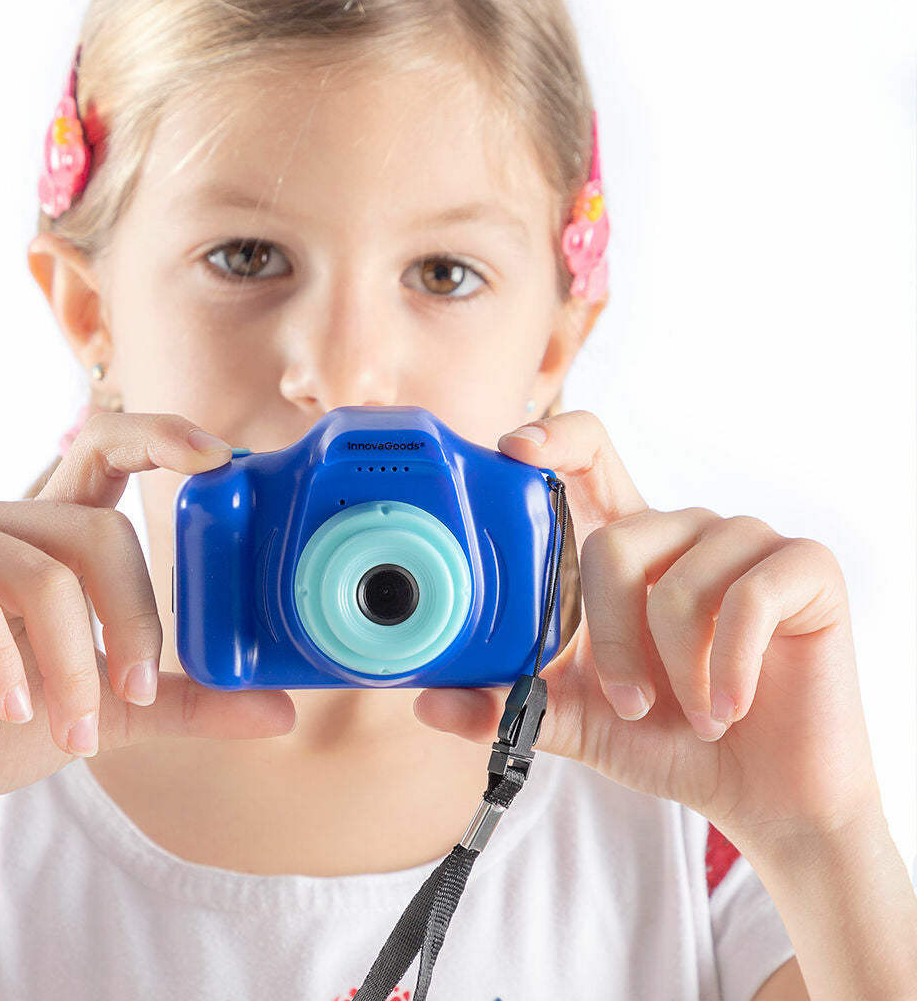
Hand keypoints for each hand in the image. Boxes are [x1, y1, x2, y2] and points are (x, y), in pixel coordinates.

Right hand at [0, 412, 296, 831]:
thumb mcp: (109, 713)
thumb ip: (185, 702)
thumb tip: (279, 709)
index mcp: (54, 535)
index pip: (110, 450)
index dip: (163, 436)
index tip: (218, 458)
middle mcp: (3, 521)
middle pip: (98, 532)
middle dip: (132, 621)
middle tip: (134, 694)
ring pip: (42, 574)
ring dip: (69, 665)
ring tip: (71, 731)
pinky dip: (1, 659)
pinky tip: (12, 709)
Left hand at [413, 410, 882, 848]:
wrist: (764, 796)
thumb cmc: (666, 739)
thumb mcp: (575, 719)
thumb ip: (508, 703)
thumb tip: (428, 700)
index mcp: (626, 545)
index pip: (588, 453)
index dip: (553, 437)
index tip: (515, 451)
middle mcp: (682, 529)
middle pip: (617, 537)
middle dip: (610, 631)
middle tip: (627, 698)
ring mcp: (747, 541)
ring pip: (679, 575)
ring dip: (674, 662)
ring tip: (691, 712)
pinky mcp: (805, 568)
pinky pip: (749, 597)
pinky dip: (728, 665)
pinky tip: (728, 708)